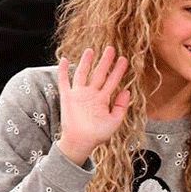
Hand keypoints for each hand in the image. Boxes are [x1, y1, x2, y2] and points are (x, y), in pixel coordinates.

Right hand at [57, 47, 130, 164]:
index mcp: (103, 99)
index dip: (118, 70)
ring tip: (91, 50)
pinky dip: (63, 71)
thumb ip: (121, 107)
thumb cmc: (97, 135)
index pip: (112, 81)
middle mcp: (91, 94)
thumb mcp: (114, 122)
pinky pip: (64, 82)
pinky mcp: (67, 97)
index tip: (124, 59)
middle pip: (99, 73)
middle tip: (111, 48)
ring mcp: (79, 95)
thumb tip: (127, 91)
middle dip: (105, 61)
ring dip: (86, 62)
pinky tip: (64, 60)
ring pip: (83, 74)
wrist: (80, 143)